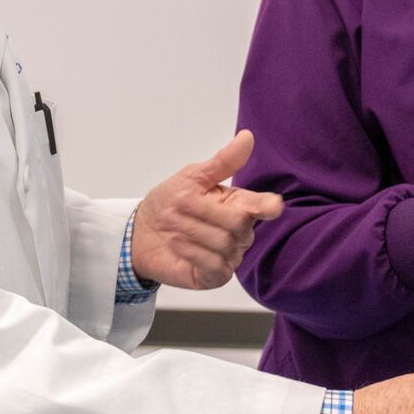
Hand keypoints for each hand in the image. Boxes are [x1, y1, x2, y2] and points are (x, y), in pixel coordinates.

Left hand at [129, 130, 282, 289]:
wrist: (142, 232)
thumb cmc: (170, 202)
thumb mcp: (192, 177)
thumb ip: (222, 162)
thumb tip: (247, 137)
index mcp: (240, 205)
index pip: (266, 207)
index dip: (269, 206)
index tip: (271, 206)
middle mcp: (241, 232)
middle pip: (238, 223)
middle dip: (201, 211)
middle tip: (177, 206)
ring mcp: (230, 256)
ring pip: (223, 243)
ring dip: (189, 229)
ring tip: (172, 224)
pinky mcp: (215, 276)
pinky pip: (213, 264)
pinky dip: (190, 250)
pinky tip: (176, 242)